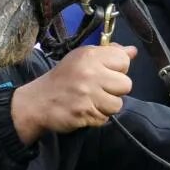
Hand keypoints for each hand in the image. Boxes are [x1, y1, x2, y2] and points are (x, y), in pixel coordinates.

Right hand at [9, 44, 135, 143]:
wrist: (36, 103)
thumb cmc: (63, 78)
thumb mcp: (82, 58)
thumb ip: (110, 54)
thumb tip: (133, 51)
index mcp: (90, 56)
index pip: (124, 61)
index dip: (118, 69)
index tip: (105, 73)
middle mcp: (91, 73)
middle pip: (126, 85)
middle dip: (114, 90)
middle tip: (98, 90)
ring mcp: (88, 94)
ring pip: (118, 104)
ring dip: (106, 106)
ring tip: (91, 101)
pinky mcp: (85, 113)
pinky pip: (105, 118)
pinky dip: (97, 117)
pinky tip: (85, 110)